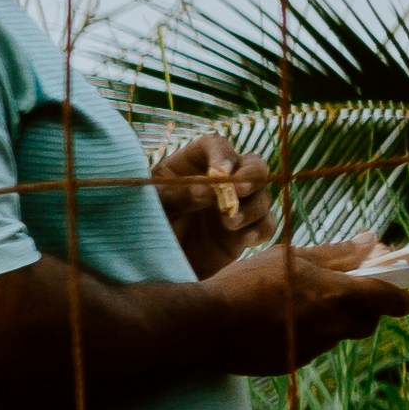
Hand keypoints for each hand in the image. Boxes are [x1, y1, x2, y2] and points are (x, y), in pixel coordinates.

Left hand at [157, 128, 279, 278]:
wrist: (149, 263)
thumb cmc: (142, 226)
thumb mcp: (153, 207)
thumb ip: (178, 196)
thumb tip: (208, 190)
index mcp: (192, 165)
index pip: (216, 146)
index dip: (223, 154)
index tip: (220, 172)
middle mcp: (220, 181)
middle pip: (253, 165)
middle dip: (252, 175)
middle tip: (239, 190)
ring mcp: (236, 206)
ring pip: (263, 196)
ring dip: (252, 207)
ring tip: (230, 222)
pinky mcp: (244, 231)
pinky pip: (266, 225)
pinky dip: (261, 229)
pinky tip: (245, 239)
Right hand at [209, 234, 405, 362]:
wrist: (201, 325)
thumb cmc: (244, 283)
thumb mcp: (289, 257)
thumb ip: (336, 253)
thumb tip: (372, 240)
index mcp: (336, 295)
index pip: (390, 300)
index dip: (399, 296)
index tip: (396, 293)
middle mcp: (331, 326)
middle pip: (368, 322)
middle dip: (362, 309)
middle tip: (337, 295)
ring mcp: (312, 348)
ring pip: (338, 335)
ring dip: (329, 322)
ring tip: (293, 307)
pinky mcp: (293, 364)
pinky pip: (310, 347)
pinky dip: (302, 335)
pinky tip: (273, 325)